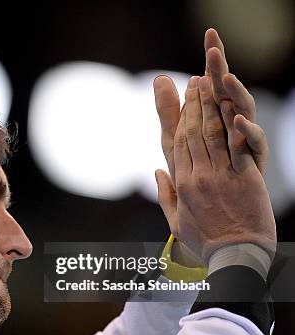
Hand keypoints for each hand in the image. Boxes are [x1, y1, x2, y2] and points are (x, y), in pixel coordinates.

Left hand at [153, 28, 267, 182]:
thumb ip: (169, 112)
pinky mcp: (254, 163)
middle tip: (215, 42)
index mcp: (215, 119)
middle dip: (220, 67)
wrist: (223, 218)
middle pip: (225, 92)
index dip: (210, 62)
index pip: (210, 85)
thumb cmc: (200, 180)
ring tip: (223, 76)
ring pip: (241, 112)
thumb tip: (159, 78)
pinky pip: (253, 144)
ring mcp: (243, 142)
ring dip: (233, 93)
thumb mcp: (178, 144)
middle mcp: (232, 126)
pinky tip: (237, 119)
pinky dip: (247, 132)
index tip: (208, 36)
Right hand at [155, 76, 275, 261]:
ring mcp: (220, 177)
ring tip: (208, 83)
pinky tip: (230, 106)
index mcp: (182, 184)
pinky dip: (232, 125)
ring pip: (210, 134)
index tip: (178, 98)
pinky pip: (236, 147)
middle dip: (192, 104)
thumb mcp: (176, 222)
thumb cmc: (206, 242)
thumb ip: (166, 195)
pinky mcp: (244, 180)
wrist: (234, 257)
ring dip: (208, 107)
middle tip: (193, 81)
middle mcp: (197, 176)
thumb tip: (157, 173)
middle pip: (191, 133)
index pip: (176, 143)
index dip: (177, 117)